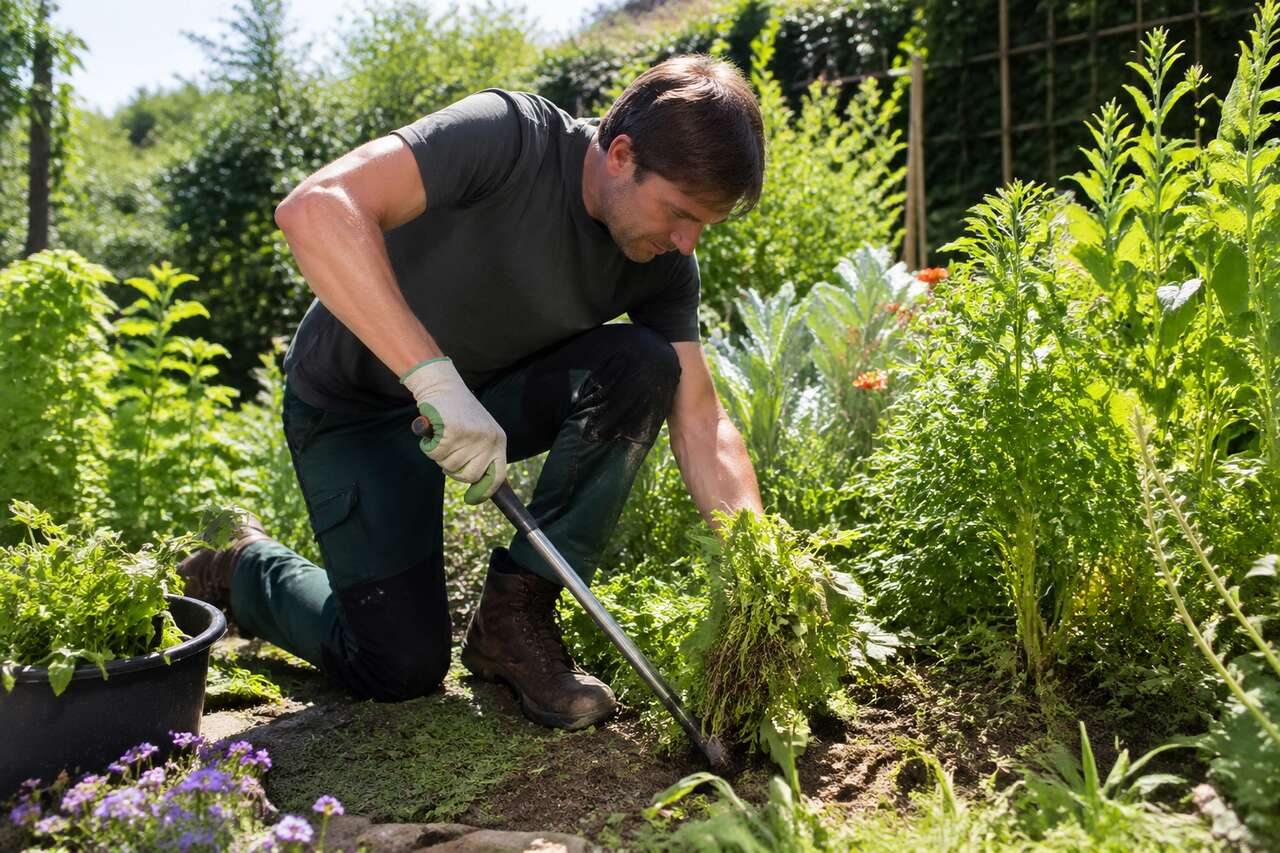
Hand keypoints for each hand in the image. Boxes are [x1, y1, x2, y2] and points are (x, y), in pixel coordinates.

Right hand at [401, 358, 506, 501]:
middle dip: (453, 470)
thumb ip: (479, 454)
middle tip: (447, 453)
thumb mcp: (478, 432)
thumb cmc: (458, 412)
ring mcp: (472, 437)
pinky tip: (433, 431)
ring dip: (439, 455)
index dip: (484, 491)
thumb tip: (476, 485)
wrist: (443, 385)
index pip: (497, 476)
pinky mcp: (454, 432)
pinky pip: (436, 454)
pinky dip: (428, 446)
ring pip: (449, 465)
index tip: (471, 499)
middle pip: (469, 476)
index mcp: (498, 441)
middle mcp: (489, 440)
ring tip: (442, 435)